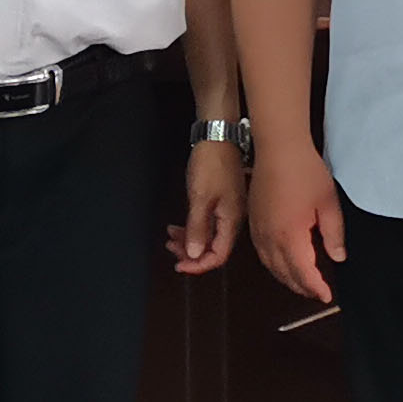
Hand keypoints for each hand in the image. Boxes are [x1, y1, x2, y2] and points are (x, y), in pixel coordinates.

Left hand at [168, 137, 244, 274]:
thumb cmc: (211, 165)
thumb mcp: (200, 198)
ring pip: (208, 236)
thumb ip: (198, 229)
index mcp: (231, 220)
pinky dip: (192, 228)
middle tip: (170, 249)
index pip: (218, 256)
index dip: (198, 265)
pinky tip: (178, 225)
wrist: (218, 136)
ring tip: (170, 237)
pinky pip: (207, 223)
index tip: (178, 265)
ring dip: (189, 241)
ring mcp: (227, 209)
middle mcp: (233, 218)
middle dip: (190, 253)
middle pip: (213, 248)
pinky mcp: (221, 201)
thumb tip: (195, 255)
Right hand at [250, 135, 344, 306]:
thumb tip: (337, 258)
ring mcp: (257, 231)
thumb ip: (333, 234)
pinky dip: (274, 265)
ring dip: (287, 278)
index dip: (316, 288)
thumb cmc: (305, 171)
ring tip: (303, 283)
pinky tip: (284, 263)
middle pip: (284, 274)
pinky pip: (262, 254)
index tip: (327, 296)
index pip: (303, 273)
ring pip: (271, 266)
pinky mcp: (252, 222)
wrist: (278, 148)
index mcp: (289, 236)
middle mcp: (269, 238)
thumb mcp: (328, 203)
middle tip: (318, 292)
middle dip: (302, 287)